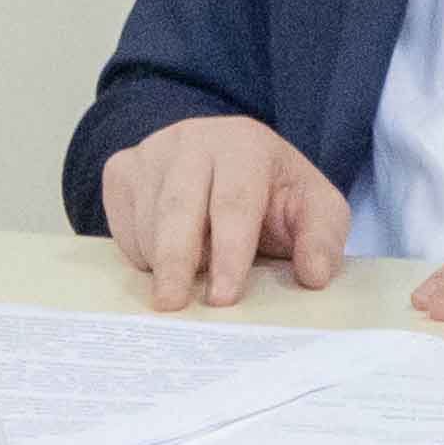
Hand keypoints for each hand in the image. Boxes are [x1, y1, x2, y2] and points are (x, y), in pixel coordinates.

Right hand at [109, 113, 347, 307]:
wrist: (228, 165)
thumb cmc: (274, 195)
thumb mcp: (314, 209)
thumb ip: (322, 238)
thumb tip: (315, 275)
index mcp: (244, 143)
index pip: (234, 201)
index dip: (229, 252)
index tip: (223, 297)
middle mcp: (192, 138)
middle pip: (178, 207)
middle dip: (177, 261)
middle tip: (175, 306)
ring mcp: (152, 151)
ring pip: (147, 220)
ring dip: (162, 263)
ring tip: (186, 284)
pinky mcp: (122, 170)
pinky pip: (122, 223)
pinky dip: (141, 253)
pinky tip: (166, 258)